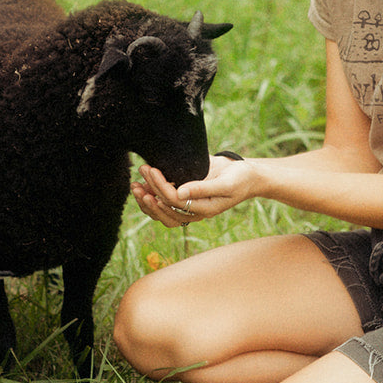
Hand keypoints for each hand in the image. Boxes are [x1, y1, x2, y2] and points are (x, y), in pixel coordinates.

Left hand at [131, 154, 249, 227]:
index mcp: (204, 209)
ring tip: (135, 184)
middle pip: (165, 209)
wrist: (246, 176)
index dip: (161, 188)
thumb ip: (202, 188)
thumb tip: (179, 193)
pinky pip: (164, 202)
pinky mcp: (185, 196)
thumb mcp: (226, 183)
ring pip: (162, 211)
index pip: (175, 202)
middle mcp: (193, 211)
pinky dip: (152, 195)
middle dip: (149, 193)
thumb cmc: (240, 179)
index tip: (152, 171)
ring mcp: (188, 205)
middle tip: (140, 174)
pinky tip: (142, 183)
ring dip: (146, 199)